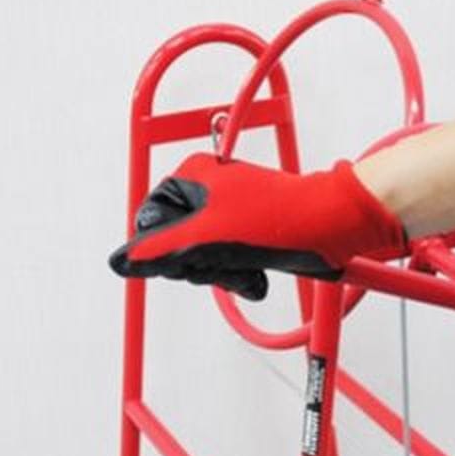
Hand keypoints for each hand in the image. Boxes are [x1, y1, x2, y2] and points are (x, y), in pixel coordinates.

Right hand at [108, 152, 407, 300]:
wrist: (334, 227)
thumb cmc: (279, 219)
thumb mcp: (208, 236)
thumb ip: (158, 250)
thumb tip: (120, 263)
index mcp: (193, 177)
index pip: (151, 223)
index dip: (165, 249)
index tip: (188, 256)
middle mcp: (209, 193)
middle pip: (177, 244)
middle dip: (201, 264)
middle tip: (224, 260)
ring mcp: (230, 215)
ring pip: (203, 260)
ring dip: (224, 274)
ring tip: (247, 270)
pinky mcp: (250, 236)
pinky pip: (228, 265)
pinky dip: (241, 276)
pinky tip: (256, 278)